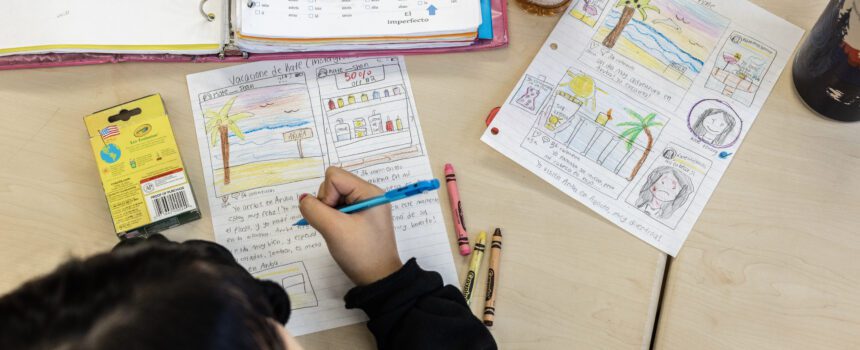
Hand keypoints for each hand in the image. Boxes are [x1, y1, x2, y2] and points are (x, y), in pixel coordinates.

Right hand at [298, 167, 402, 285]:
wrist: (378, 279)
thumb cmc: (361, 254)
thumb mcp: (335, 230)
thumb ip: (314, 210)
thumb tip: (303, 199)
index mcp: (369, 191)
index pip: (334, 176)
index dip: (325, 195)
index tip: (334, 217)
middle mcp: (368, 194)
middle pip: (333, 184)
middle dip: (326, 204)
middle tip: (336, 225)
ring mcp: (364, 206)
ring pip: (333, 197)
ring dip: (328, 213)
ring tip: (339, 231)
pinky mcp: (359, 217)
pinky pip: (337, 208)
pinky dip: (332, 219)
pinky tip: (340, 233)